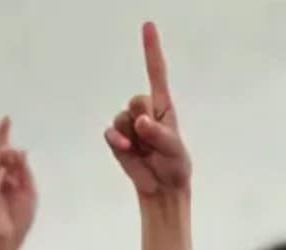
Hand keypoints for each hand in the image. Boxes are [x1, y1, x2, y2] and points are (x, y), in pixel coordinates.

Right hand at [0, 116, 37, 249]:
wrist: (8, 241)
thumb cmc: (18, 221)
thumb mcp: (29, 192)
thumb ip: (24, 172)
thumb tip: (21, 151)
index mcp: (8, 177)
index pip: (6, 154)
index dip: (4, 136)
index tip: (6, 119)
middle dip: (1, 139)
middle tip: (6, 123)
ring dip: (0, 152)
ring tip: (7, 145)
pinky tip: (2, 156)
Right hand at [103, 23, 190, 198]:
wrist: (161, 188)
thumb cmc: (174, 165)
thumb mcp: (174, 149)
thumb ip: (160, 134)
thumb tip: (141, 122)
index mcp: (163, 107)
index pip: (156, 73)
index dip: (151, 50)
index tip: (148, 26)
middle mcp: (145, 111)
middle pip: (136, 100)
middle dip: (143, 120)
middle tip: (153, 140)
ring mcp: (129, 125)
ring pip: (122, 117)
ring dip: (131, 134)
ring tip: (143, 150)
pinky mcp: (118, 139)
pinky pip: (111, 132)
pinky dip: (117, 140)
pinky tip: (127, 149)